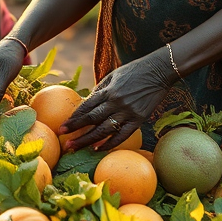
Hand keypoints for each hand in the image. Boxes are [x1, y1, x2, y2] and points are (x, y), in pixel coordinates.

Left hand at [60, 51, 174, 151]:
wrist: (158, 71)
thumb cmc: (134, 71)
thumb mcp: (114, 75)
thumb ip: (101, 89)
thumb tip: (88, 102)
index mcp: (108, 90)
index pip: (86, 107)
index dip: (74, 118)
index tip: (63, 127)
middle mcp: (116, 102)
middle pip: (92, 119)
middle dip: (76, 131)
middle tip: (64, 141)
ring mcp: (128, 112)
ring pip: (104, 129)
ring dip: (88, 140)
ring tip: (76, 147)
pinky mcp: (139, 119)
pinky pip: (122, 134)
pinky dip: (110, 143)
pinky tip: (98, 149)